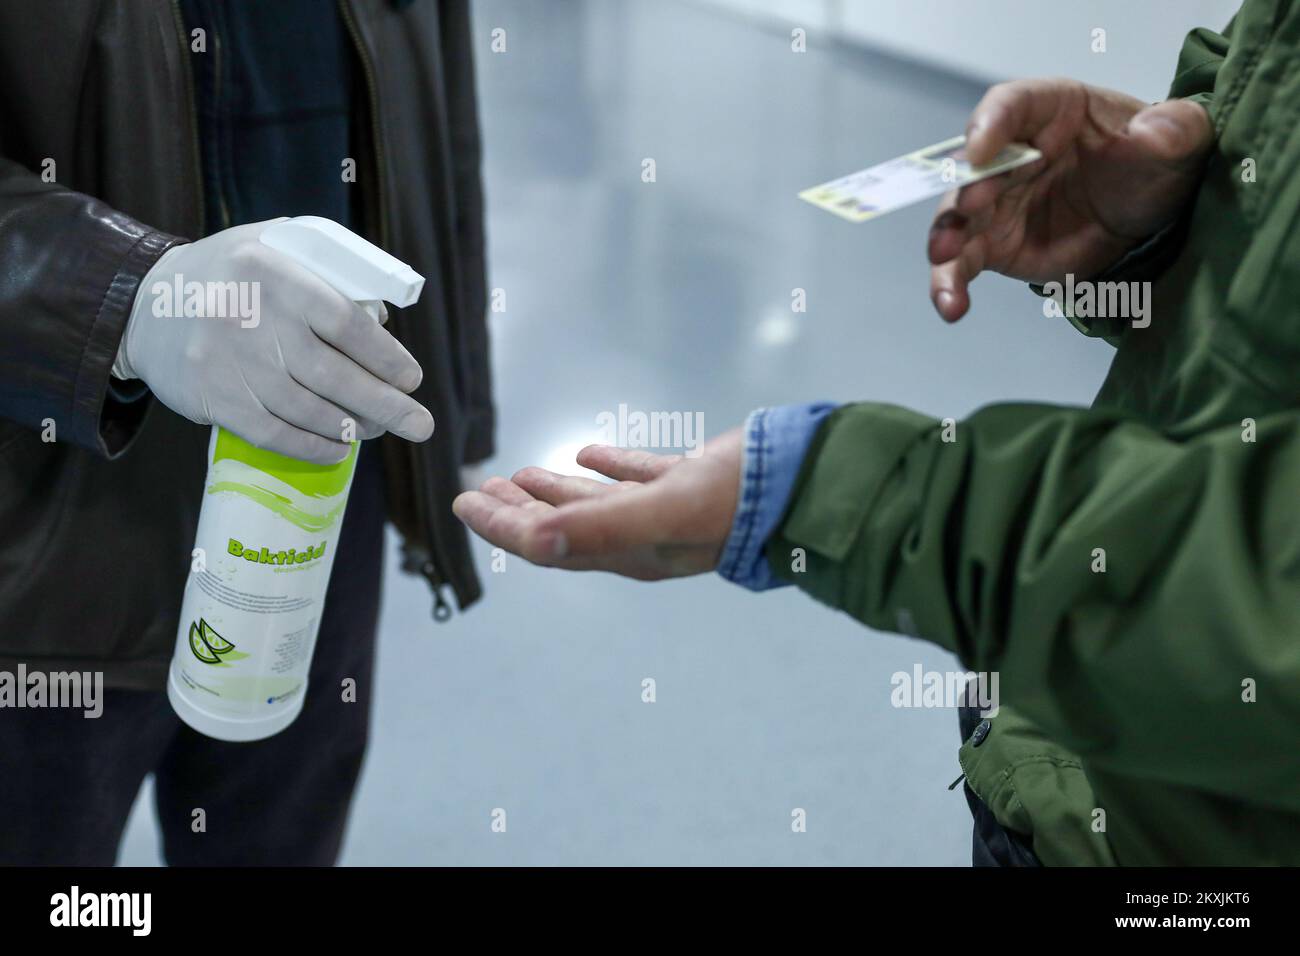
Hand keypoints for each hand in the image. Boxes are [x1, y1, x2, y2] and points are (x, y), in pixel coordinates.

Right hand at [115, 219, 434, 462]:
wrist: (145, 304)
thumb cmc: (234, 276)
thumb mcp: (276, 246)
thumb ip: (329, 271)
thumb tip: (383, 322)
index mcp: (275, 272)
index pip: (345, 322)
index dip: (385, 357)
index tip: (411, 379)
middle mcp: (251, 317)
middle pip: (333, 375)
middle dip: (386, 406)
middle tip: (420, 425)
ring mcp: (229, 362)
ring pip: (307, 409)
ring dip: (352, 427)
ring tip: (379, 431)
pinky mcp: (213, 397)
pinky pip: (273, 433)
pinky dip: (312, 446)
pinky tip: (338, 449)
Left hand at [452, 428, 742, 579]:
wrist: (801, 490)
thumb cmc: (732, 504)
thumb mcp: (661, 514)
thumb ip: (599, 528)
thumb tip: (535, 541)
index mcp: (624, 551)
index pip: (546, 543)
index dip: (501, 525)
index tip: (463, 502)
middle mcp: (639, 538)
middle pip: (560, 527)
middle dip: (517, 511)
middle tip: (479, 490)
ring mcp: (664, 512)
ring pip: (594, 504)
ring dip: (554, 492)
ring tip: (519, 475)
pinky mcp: (688, 485)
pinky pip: (636, 478)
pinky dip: (609, 467)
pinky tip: (589, 454)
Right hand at [928, 78, 1213, 321]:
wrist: (1152, 220)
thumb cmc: (1153, 165)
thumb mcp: (1179, 140)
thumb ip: (1173, 129)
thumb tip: (1156, 133)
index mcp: (1051, 112)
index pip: (1012, 106)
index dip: (991, 124)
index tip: (980, 149)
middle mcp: (1013, 155)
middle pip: (975, 166)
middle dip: (967, 187)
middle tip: (970, 206)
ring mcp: (999, 203)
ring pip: (958, 218)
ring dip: (946, 238)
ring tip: (945, 259)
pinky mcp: (996, 246)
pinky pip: (964, 263)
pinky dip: (950, 284)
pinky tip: (951, 306)